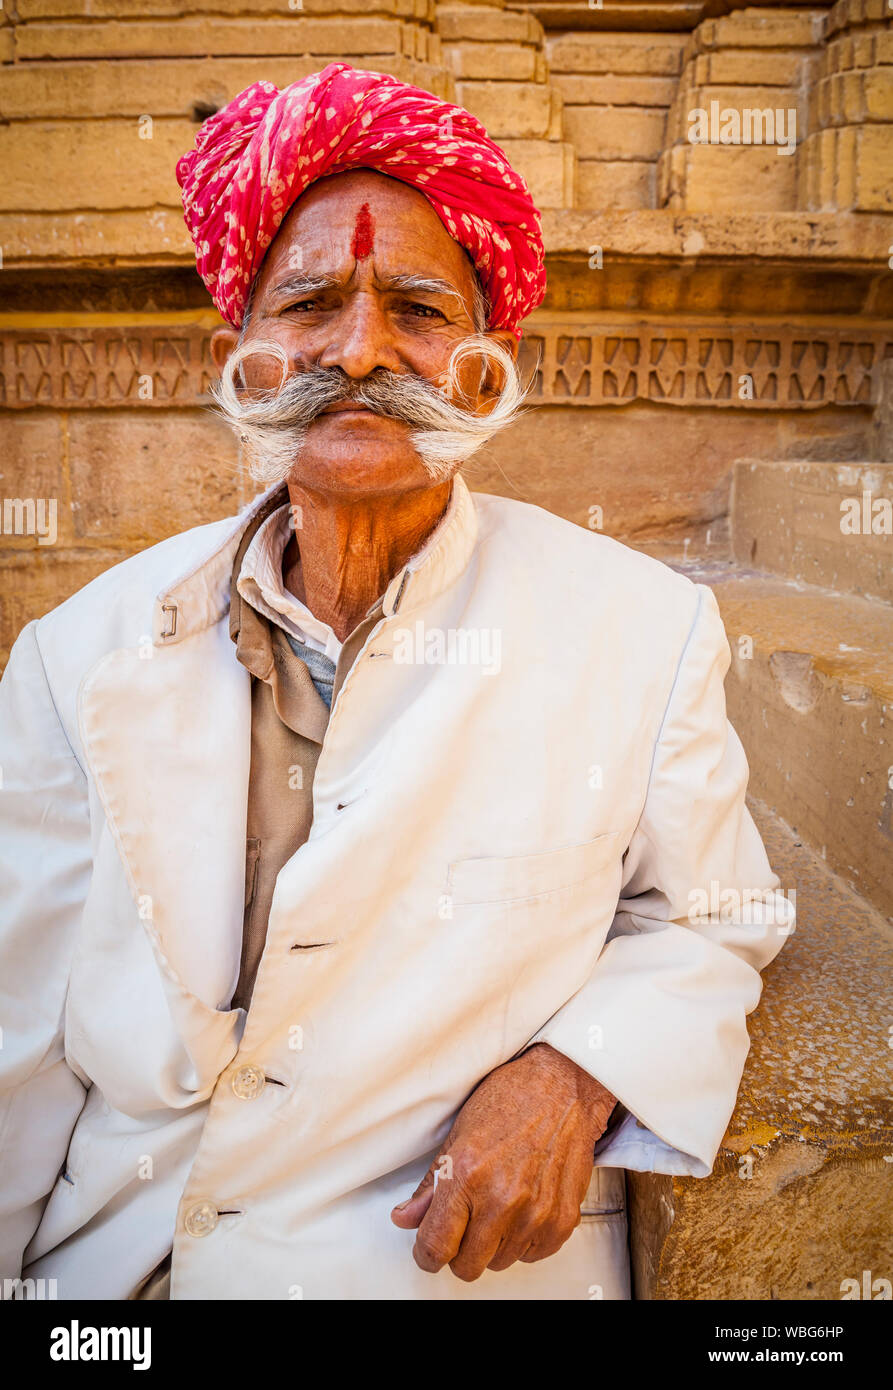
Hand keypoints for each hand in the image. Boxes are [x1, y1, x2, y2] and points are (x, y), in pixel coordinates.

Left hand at [390, 1043, 616, 1281]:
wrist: (563, 1086)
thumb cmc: (513, 1098)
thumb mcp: (459, 1133)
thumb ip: (432, 1184)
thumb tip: (406, 1217)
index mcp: (468, 1175)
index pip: (435, 1246)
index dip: (426, 1254)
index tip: (428, 1251)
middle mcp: (502, 1199)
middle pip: (466, 1265)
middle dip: (459, 1249)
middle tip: (465, 1222)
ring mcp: (535, 1213)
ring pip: (500, 1262)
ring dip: (494, 1243)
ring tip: (499, 1203)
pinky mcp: (562, 1220)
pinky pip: (532, 1254)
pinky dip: (524, 1239)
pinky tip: (522, 1208)